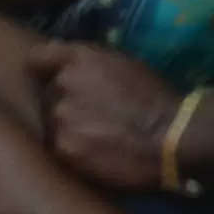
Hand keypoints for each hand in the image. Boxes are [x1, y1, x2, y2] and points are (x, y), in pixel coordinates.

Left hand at [31, 43, 183, 196]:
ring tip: (96, 140)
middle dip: (64, 104)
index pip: (39, 59)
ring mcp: (60, 116)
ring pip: (51, 122)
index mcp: (80, 58)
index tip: (53, 82)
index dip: (45, 72)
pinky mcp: (63, 147)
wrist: (174, 138)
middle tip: (90, 119)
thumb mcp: (124, 65)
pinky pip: (57, 147)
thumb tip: (68, 69)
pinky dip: (72, 151)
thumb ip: (91, 64)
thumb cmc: (157, 100)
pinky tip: (94, 155)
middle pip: (48, 95)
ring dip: (67, 129)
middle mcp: (63, 82)